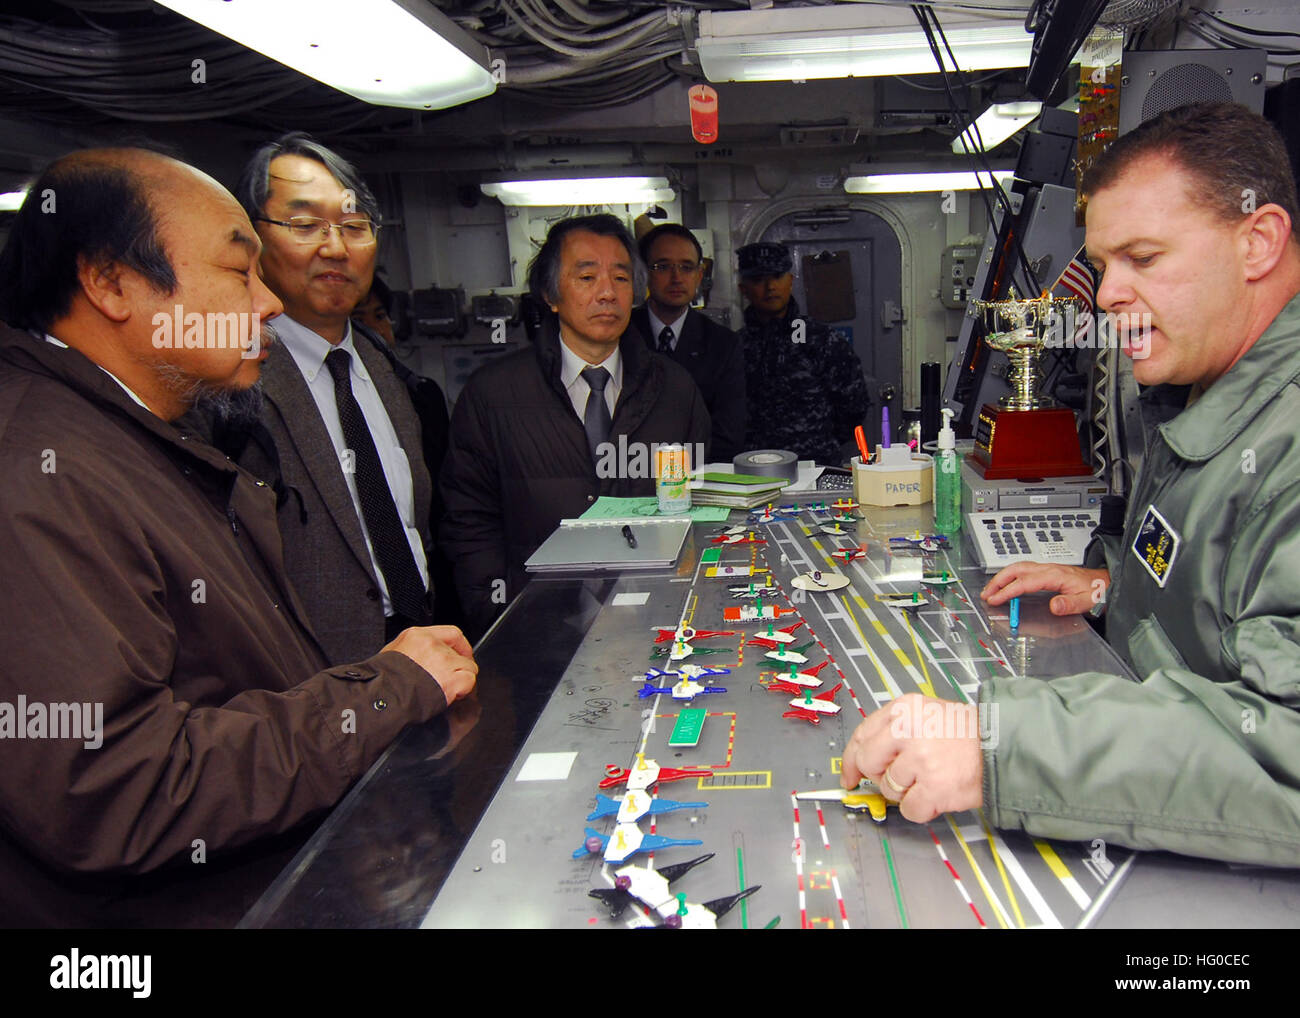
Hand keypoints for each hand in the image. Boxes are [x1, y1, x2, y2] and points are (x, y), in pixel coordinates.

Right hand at [384, 625, 477, 703]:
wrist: (382, 699)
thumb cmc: (381, 680)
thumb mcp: (391, 652)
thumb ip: (411, 648)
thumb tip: (421, 654)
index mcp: (417, 636)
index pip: (452, 633)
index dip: (461, 645)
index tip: (462, 653)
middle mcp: (433, 645)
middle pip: (460, 653)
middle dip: (457, 667)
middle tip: (450, 678)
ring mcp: (443, 661)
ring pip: (468, 666)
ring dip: (461, 678)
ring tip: (449, 688)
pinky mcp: (450, 679)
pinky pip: (469, 680)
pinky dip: (464, 689)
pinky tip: (452, 694)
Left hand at [841, 693, 982, 822]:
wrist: (1003, 746)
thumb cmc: (966, 733)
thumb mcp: (927, 713)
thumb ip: (895, 729)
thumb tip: (865, 758)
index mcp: (903, 709)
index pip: (861, 735)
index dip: (850, 760)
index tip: (849, 776)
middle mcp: (907, 730)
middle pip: (868, 763)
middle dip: (880, 777)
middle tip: (903, 778)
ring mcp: (920, 759)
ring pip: (889, 789)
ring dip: (908, 792)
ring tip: (931, 779)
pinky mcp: (934, 787)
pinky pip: (909, 809)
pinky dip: (922, 809)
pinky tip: (937, 794)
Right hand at [981, 562, 1109, 615]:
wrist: (1105, 583)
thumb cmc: (1096, 591)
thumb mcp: (1087, 601)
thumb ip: (1070, 605)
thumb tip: (1053, 606)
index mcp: (1054, 576)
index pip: (1024, 583)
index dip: (1007, 591)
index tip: (995, 600)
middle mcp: (1047, 569)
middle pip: (1016, 569)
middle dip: (997, 581)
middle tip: (986, 594)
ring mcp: (1046, 569)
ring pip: (1018, 567)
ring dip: (1001, 577)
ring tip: (990, 590)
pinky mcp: (1046, 572)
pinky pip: (1023, 570)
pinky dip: (1009, 576)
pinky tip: (1006, 584)